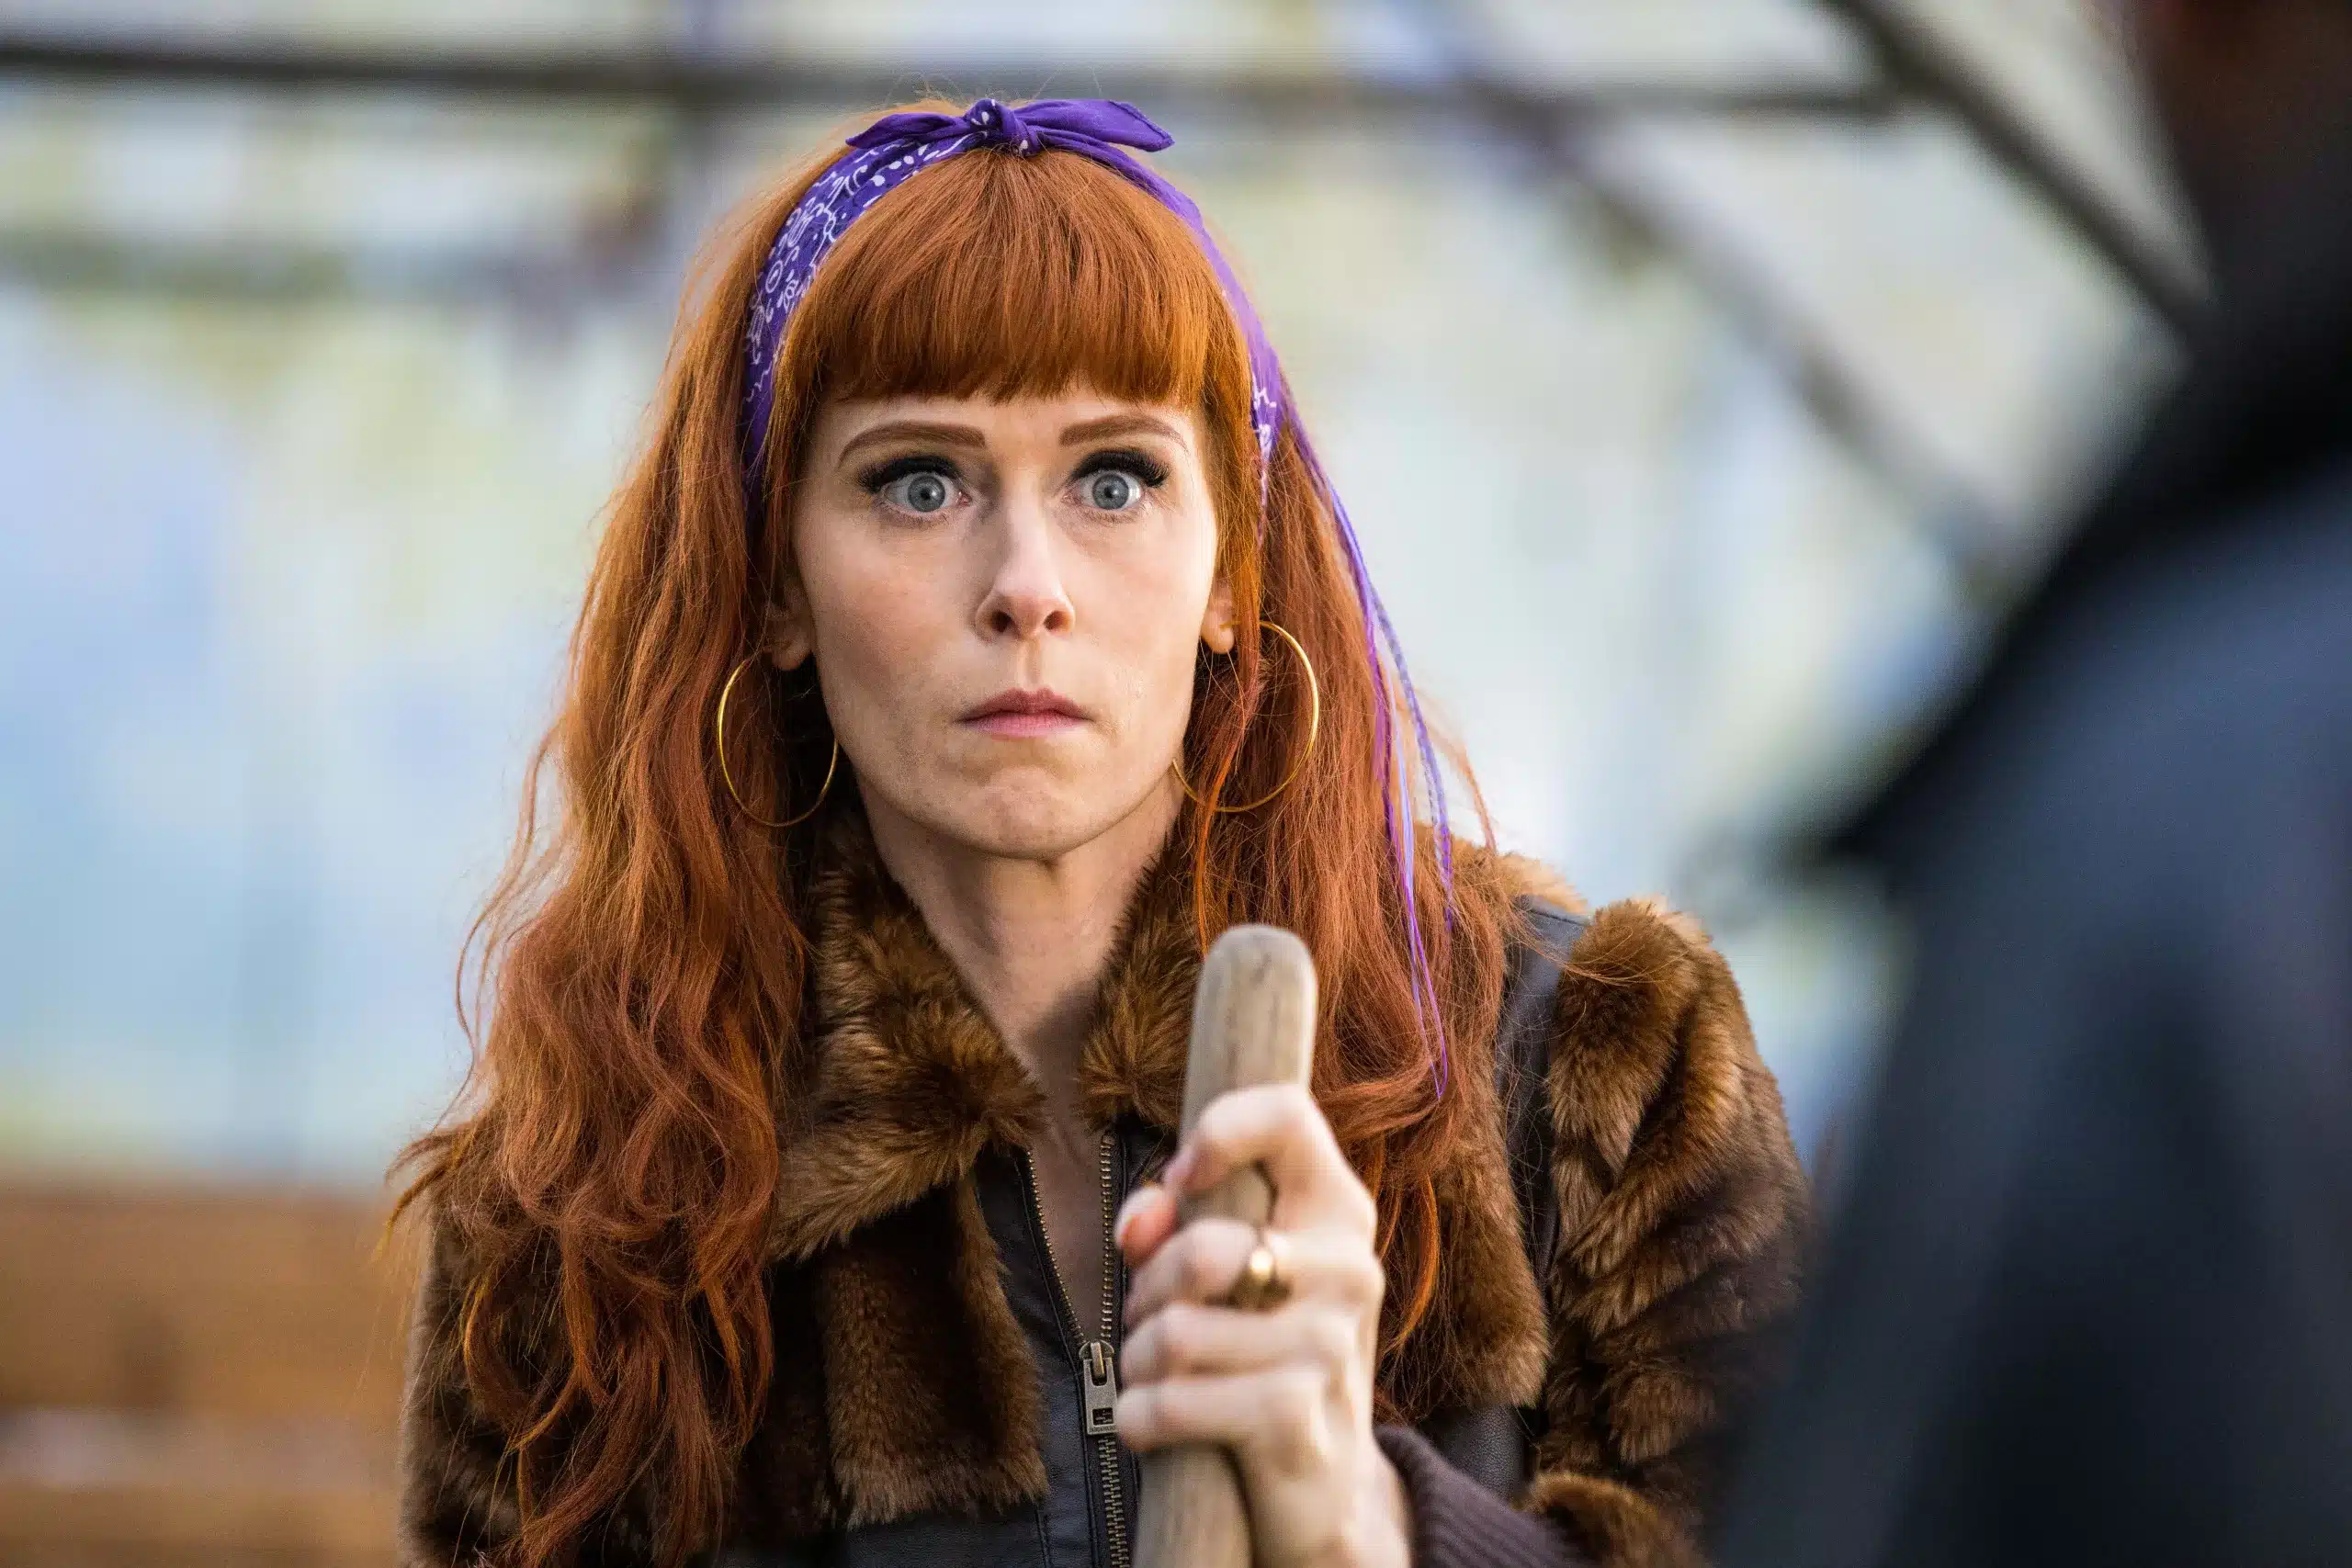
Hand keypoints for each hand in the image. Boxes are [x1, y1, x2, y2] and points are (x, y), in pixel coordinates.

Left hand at [1113, 1084, 1411, 1567]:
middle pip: (1201, 1250)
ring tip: (1159, 1373)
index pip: (1288, 1113)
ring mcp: (1330, 1345)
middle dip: (1148, 1292)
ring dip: (1139, 1362)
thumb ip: (1170, 1222)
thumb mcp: (1223, 1273)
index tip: (1182, 1177)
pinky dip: (1140, 1417)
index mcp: (1337, 1207)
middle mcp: (1348, 1266)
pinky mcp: (1299, 1418)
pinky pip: (1172, 1404)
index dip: (1219, 1129)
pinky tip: (1153, 1423)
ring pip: (1175, 1335)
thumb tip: (1135, 1227)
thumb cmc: (1257, 1349)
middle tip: (1152, 1318)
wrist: (1323, 1482)